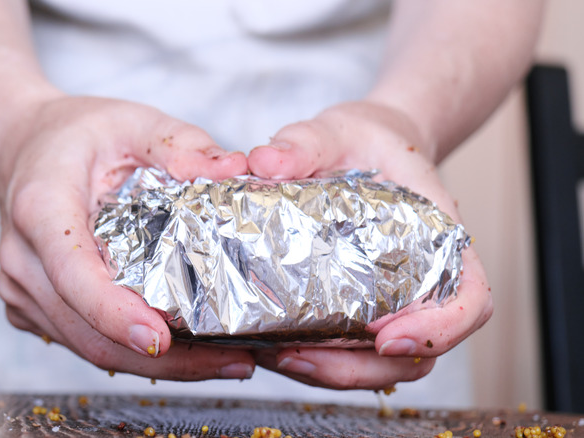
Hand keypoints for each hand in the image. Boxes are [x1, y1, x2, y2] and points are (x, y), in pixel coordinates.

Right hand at [0, 95, 255, 380]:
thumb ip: (180, 142)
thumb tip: (232, 170)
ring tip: (223, 361)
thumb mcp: (131, 120)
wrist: (20, 147)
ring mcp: (22, 289)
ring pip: (88, 347)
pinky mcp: (31, 307)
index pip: (73, 274)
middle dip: (162, 358)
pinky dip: (131, 354)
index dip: (114, 313)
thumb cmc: (74, 134)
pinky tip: (181, 351)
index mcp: (40, 207)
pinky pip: (82, 342)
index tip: (160, 338)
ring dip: (155, 365)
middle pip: (88, 329)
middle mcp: (23, 259)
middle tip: (232, 361)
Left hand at [247, 101, 492, 389]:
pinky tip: (275, 347)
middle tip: (299, 358)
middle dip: (360, 369)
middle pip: (418, 353)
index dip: (440, 331)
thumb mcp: (336, 130)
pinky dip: (317, 360)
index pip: (470, 301)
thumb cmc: (366, 140)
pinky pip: (349, 350)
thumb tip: (264, 161)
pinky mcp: (358, 308)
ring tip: (279, 358)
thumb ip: (304, 143)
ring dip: (333, 373)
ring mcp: (392, 300)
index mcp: (441, 239)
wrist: (363, 145)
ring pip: (381, 363)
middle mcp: (424, 280)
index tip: (389, 339)